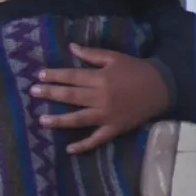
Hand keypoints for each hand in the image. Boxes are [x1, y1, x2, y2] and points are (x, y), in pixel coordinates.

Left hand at [32, 43, 169, 153]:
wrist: (162, 88)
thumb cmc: (136, 70)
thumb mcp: (114, 57)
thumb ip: (91, 54)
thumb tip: (70, 46)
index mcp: (100, 78)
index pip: (72, 77)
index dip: (55, 76)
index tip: (39, 76)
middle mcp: (101, 97)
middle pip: (71, 96)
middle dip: (50, 93)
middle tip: (32, 92)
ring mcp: (107, 115)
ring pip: (79, 119)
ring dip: (59, 120)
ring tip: (41, 121)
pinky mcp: (115, 128)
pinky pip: (97, 139)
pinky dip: (84, 145)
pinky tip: (69, 149)